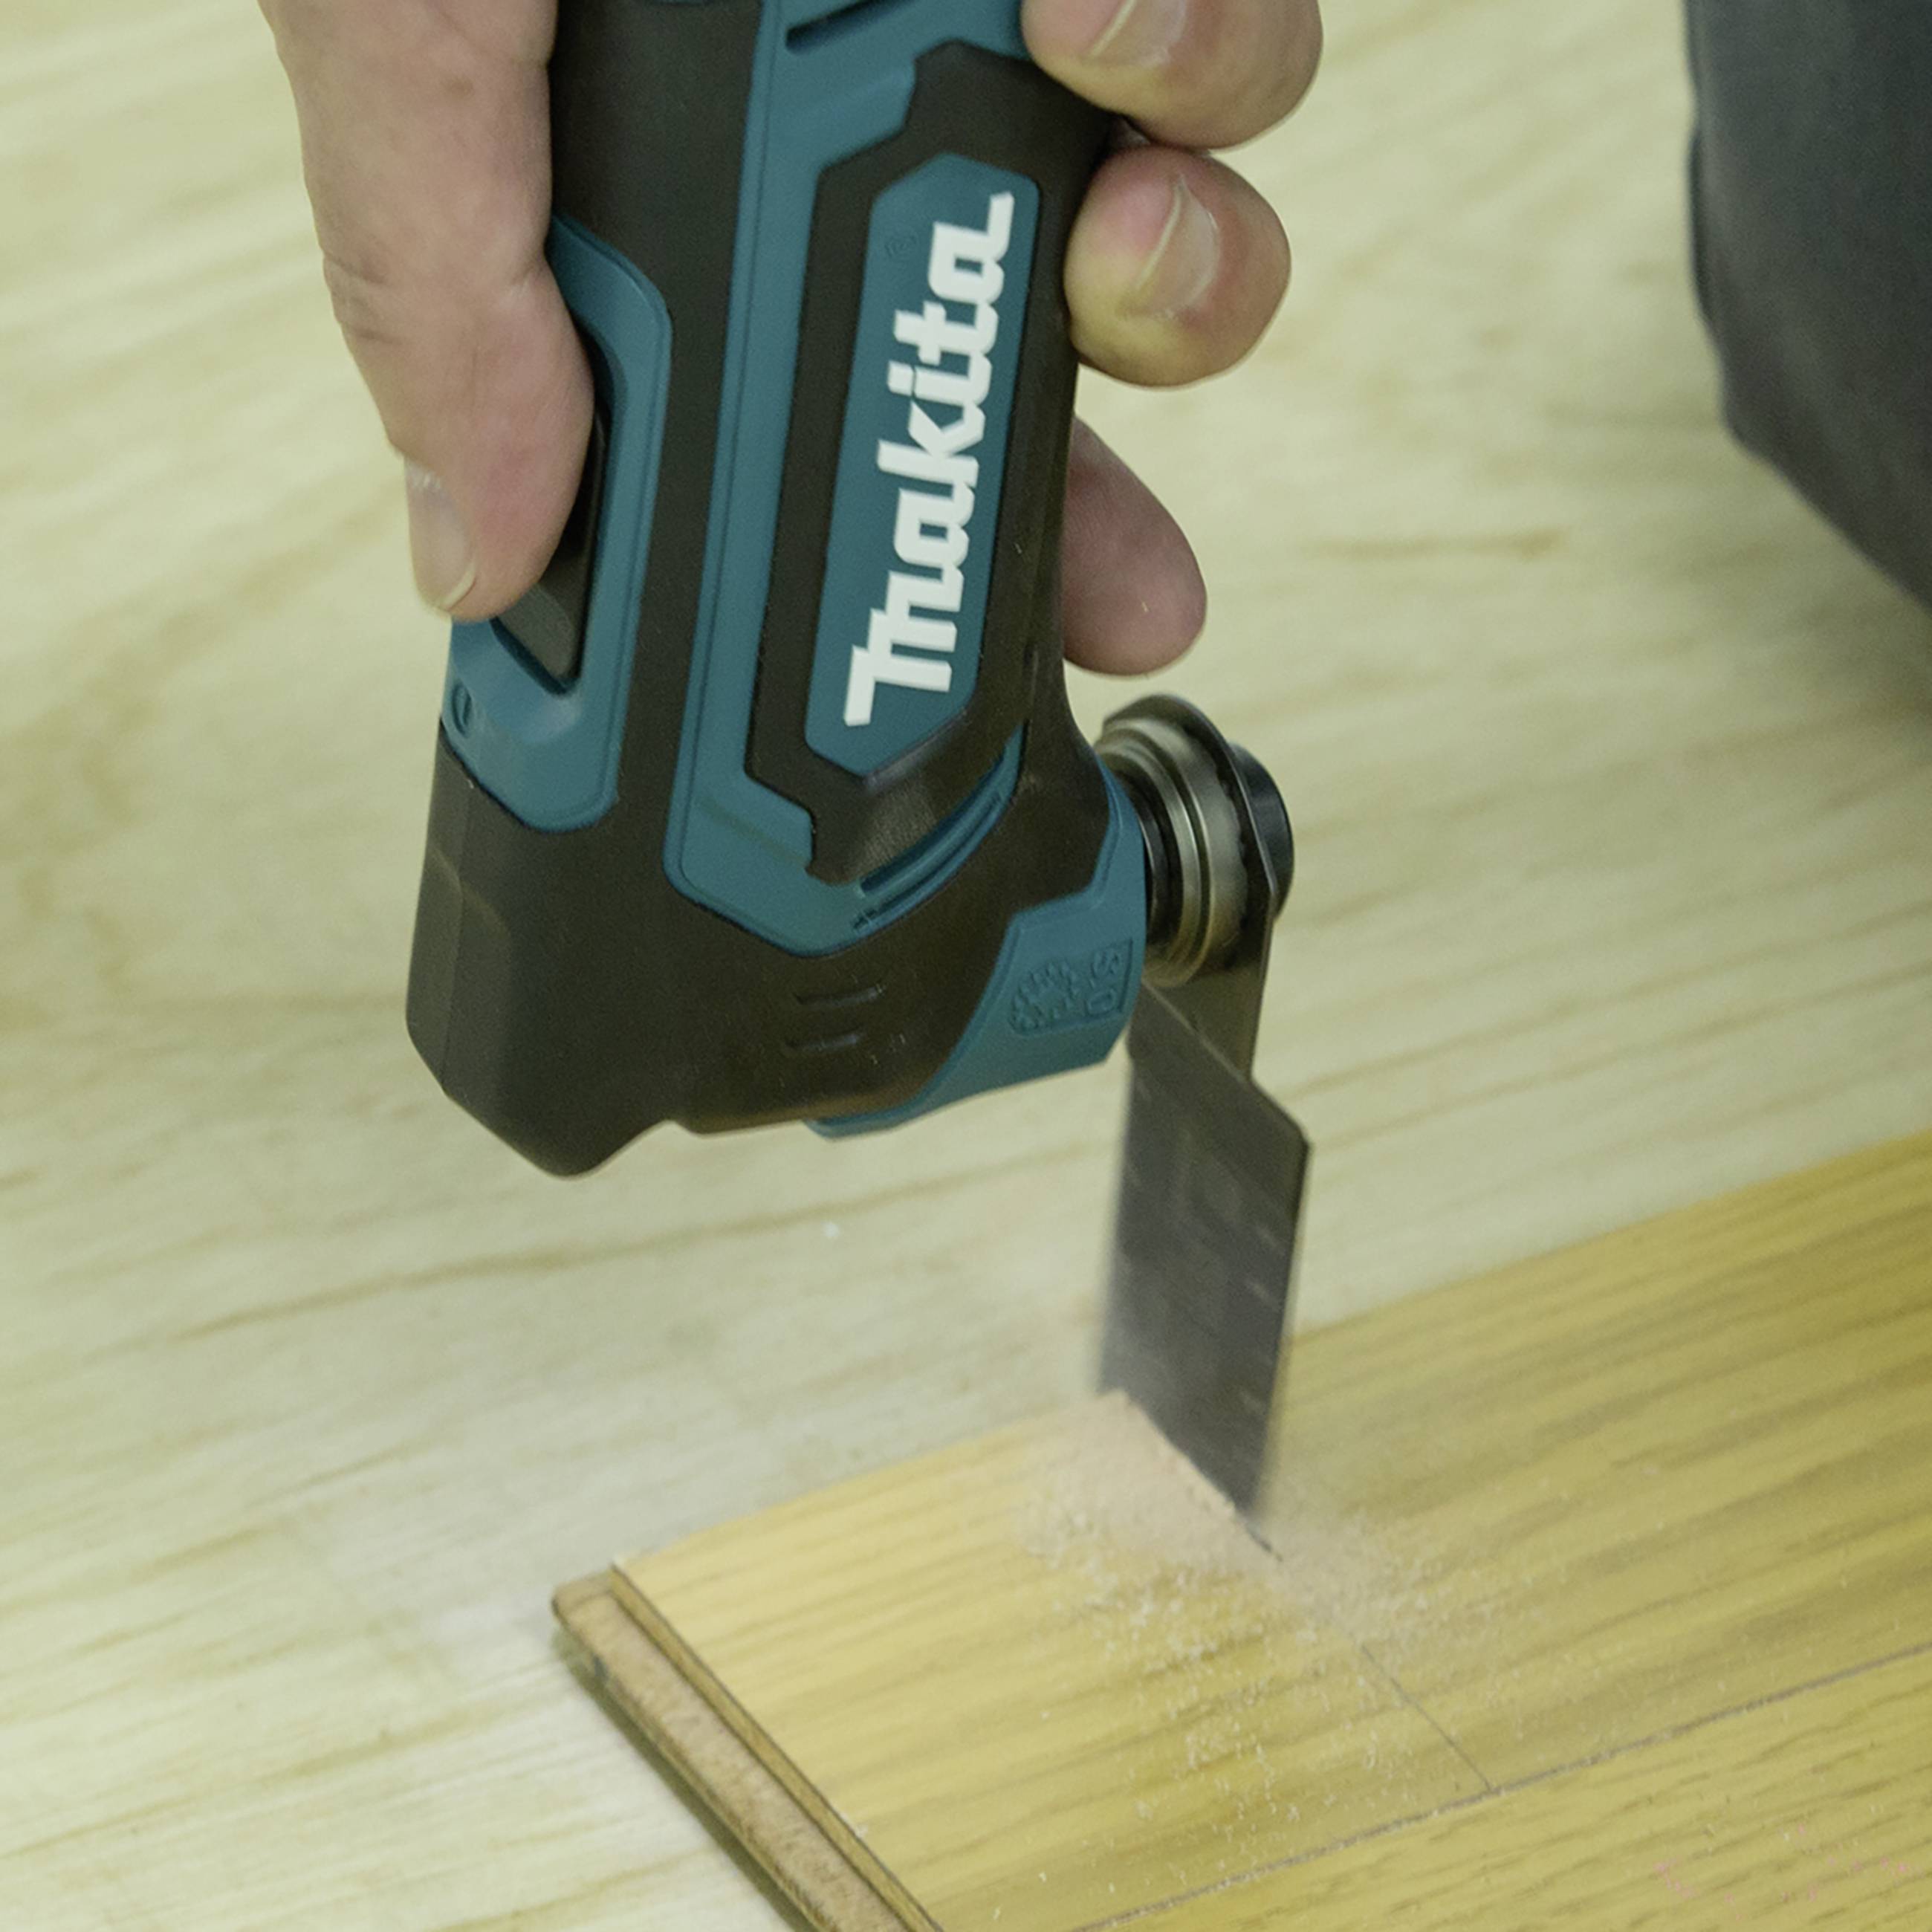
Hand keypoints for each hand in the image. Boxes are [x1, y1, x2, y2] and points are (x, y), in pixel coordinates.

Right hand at [260, 0, 1318, 671]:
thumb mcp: (413, 24)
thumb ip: (451, 290)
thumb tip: (472, 560)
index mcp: (712, 180)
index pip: (822, 437)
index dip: (903, 578)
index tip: (957, 687)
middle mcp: (876, 106)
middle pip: (1027, 378)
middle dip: (1093, 490)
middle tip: (1122, 576)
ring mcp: (1016, 11)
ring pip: (1177, 215)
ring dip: (1182, 268)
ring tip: (1112, 199)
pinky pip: (1237, 33)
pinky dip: (1207, 48)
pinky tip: (1113, 3)